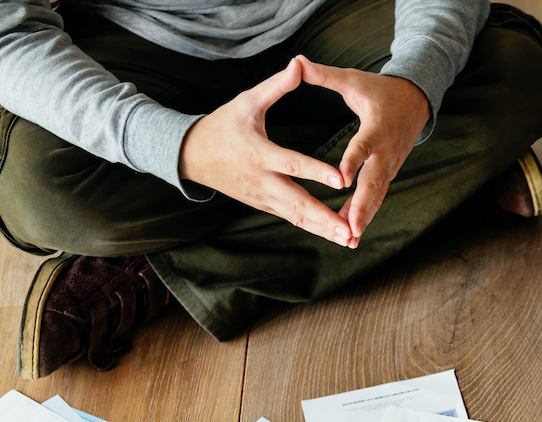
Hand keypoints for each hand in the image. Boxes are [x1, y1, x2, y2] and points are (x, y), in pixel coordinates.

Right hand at [179, 57, 350, 245]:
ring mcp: (263, 197)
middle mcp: (263, 181)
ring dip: (323, 230)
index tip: (341, 180)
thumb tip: (299, 63)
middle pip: (298, 204)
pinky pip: (293, 219)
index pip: (293, 164)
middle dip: (325, 218)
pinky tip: (335, 235)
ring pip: (298, 217)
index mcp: (260, 154)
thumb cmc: (222, 125)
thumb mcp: (246, 102)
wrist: (191, 155)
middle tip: (350, 230)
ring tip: (350, 239)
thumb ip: (276, 86)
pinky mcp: (264, 205)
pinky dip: (313, 228)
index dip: (317, 172)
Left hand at [298, 56, 429, 244]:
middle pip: (374, 182)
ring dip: (364, 217)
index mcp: (376, 127)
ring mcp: (389, 166)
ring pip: (376, 195)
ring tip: (350, 239)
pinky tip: (351, 234)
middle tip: (351, 227)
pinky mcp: (388, 174)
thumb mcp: (353, 80)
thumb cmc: (378, 90)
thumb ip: (324, 75)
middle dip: (362, 206)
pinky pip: (376, 197)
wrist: (415, 103)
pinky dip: (365, 215)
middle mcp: (385, 151)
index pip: (363, 146)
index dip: (353, 162)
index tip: (342, 179)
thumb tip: (297, 61)